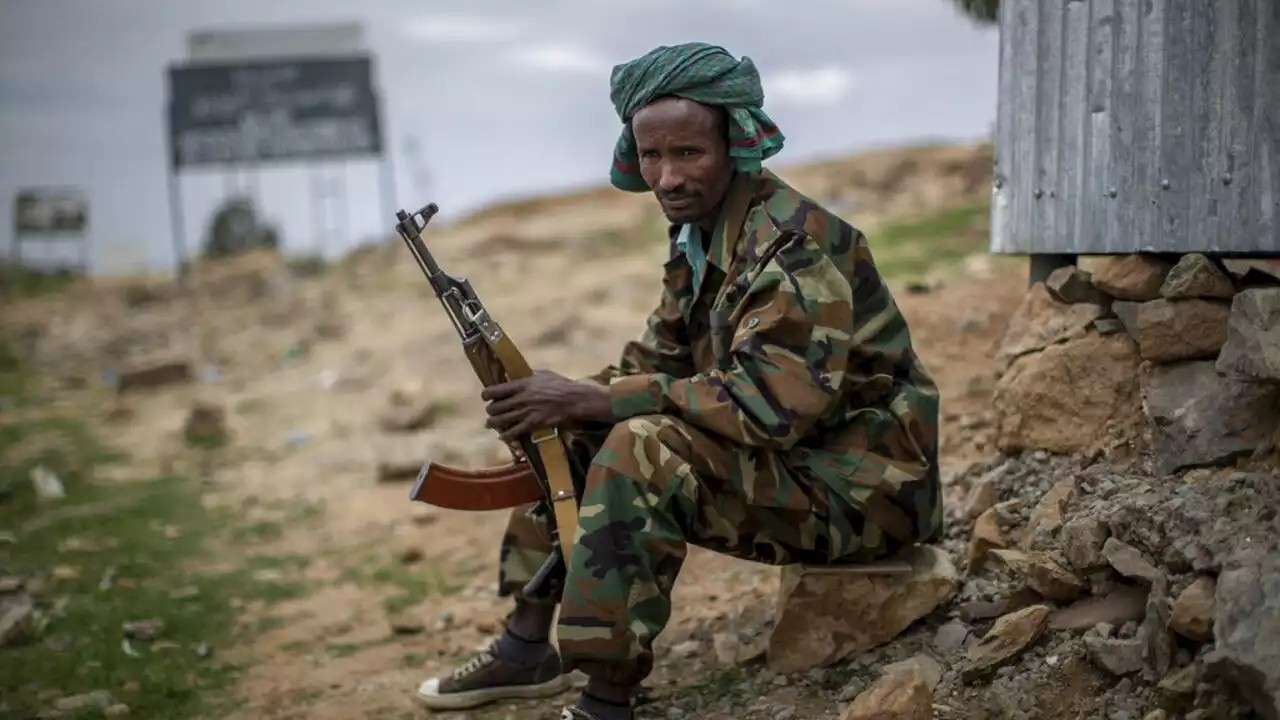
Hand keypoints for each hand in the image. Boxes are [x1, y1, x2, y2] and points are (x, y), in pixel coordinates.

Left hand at [481, 370, 612, 443]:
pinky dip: (506, 436)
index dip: (486, 394)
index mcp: (521, 384)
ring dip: (493, 423)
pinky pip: (514, 432)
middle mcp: (520, 399)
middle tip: (492, 411)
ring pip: (500, 421)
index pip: (494, 390)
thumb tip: (515, 374)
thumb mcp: (542, 373)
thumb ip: (527, 375)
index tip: (486, 396)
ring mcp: (526, 412)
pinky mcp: (533, 424)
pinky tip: (502, 436)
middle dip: (491, 410)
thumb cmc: (560, 383)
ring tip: (491, 423)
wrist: (573, 399)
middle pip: (494, 407)